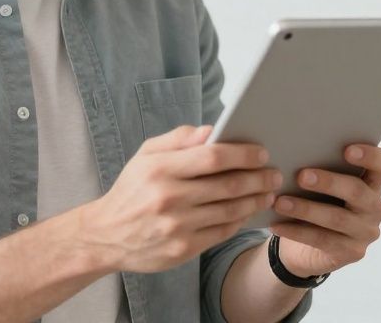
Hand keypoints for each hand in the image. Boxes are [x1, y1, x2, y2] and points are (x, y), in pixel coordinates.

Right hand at [77, 124, 282, 273]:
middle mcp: (169, 198)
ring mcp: (177, 226)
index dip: (242, 154)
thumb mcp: (145, 156)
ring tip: (268, 193)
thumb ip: (178, 140)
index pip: (212, 157)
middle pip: (227, 185)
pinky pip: (221, 232)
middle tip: (274, 174)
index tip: (261, 153)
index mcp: (159, 169)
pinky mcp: (182, 249)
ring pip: (230, 210)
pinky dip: (240, 221)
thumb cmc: (131, 190)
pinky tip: (248, 212)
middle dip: (257, 178)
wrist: (106, 235)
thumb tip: (211, 130)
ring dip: (255, 200)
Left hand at [270, 144, 380, 276]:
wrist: (309, 247)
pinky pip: (323, 240)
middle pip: (356, 191)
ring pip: (337, 218)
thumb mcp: (322, 186)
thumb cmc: (317, 202)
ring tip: (280, 202)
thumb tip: (293, 151)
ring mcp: (366, 232)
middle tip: (301, 176)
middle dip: (328, 182)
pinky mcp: (352, 252)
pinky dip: (297, 232)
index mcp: (373, 182)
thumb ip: (320, 168)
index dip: (370, 155)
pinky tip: (277, 225)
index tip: (346, 150)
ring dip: (305, 209)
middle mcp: (376, 207)